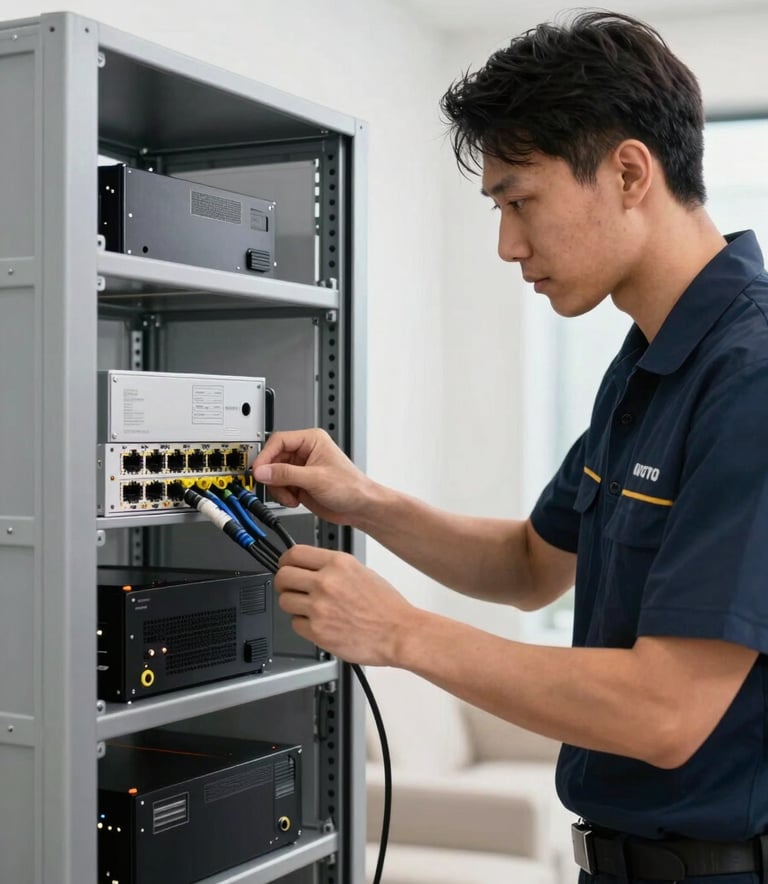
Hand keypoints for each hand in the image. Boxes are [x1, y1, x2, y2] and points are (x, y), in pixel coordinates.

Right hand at [252, 428, 373, 524]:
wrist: (360, 508)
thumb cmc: (351, 487)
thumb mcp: (315, 479)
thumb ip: (286, 474)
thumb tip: (262, 471)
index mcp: (311, 440)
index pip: (278, 441)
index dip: (266, 455)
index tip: (258, 470)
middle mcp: (304, 452)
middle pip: (273, 459)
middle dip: (273, 476)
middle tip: (275, 487)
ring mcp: (300, 469)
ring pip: (273, 474)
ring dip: (278, 488)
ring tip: (292, 496)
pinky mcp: (299, 483)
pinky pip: (279, 487)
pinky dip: (283, 496)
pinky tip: (295, 500)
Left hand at [275, 545, 413, 665]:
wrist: (399, 633)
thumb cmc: (386, 606)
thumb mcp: (361, 571)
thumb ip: (333, 568)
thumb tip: (310, 568)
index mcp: (338, 563)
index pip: (294, 553)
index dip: (285, 561)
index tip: (285, 566)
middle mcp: (326, 582)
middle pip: (282, 576)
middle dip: (284, 583)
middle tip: (290, 588)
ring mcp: (319, 607)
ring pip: (284, 601)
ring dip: (293, 605)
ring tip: (311, 608)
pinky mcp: (317, 631)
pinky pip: (295, 624)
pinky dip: (304, 625)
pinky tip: (321, 623)